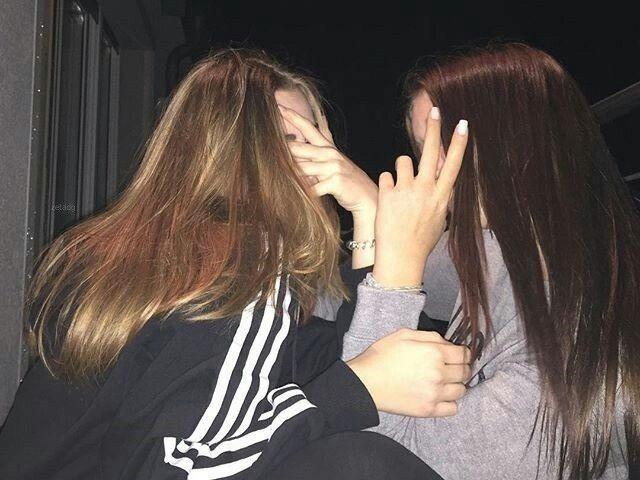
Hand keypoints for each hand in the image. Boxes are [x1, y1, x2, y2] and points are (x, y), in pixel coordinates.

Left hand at [279, 105, 377, 220]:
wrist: (367, 197)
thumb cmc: (346, 182)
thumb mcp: (333, 163)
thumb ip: (318, 153)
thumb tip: (297, 147)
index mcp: (328, 148)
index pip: (309, 128)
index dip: (294, 117)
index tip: (278, 107)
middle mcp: (330, 154)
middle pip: (300, 147)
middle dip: (283, 146)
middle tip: (263, 139)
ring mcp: (333, 167)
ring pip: (303, 168)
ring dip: (289, 173)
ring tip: (271, 172)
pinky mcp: (335, 181)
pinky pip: (313, 187)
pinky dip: (304, 193)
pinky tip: (295, 196)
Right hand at [347, 328, 470, 416]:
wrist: (365, 382)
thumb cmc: (381, 356)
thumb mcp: (404, 334)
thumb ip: (430, 336)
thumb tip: (447, 343)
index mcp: (434, 352)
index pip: (464, 354)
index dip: (463, 353)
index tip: (458, 355)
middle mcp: (438, 373)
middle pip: (465, 372)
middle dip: (461, 368)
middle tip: (451, 368)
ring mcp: (434, 393)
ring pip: (461, 391)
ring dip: (456, 385)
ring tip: (444, 382)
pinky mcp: (428, 410)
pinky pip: (453, 408)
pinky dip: (450, 403)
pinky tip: (440, 396)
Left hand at [373, 107, 467, 286]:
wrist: (401, 258)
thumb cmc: (420, 242)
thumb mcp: (439, 221)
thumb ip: (439, 199)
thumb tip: (442, 186)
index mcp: (442, 197)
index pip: (454, 164)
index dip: (458, 143)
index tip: (462, 124)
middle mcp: (426, 189)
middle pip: (431, 152)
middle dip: (434, 128)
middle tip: (434, 111)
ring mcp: (407, 190)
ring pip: (402, 161)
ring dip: (400, 170)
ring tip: (400, 189)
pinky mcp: (387, 193)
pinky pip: (386, 175)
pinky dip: (386, 185)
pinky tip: (387, 200)